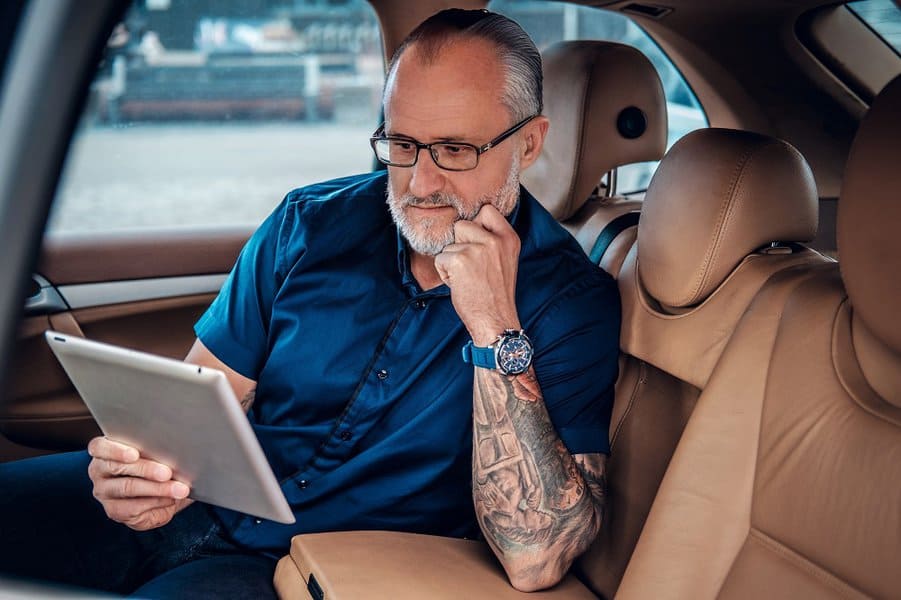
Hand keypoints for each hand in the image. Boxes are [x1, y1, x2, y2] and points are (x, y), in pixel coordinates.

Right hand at [87, 436, 191, 530]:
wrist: (161, 494)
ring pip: (128, 488)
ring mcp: (104, 492)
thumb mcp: (155, 453)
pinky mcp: (114, 511)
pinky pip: (134, 507)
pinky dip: (157, 502)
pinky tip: (171, 499)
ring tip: (179, 489)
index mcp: (104, 450)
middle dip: (146, 469)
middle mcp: (99, 471)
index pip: (99, 447)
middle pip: (117, 468)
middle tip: (167, 472)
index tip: (135, 454)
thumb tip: (175, 448)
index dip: (116, 450)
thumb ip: (156, 448)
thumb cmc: (157, 466)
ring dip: (157, 488)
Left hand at [435, 204, 520, 344]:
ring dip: (451, 261)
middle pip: (462, 225)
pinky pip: (440, 259)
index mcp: (509, 238)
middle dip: (460, 245)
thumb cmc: (495, 295)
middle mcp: (495, 240)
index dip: (476, 224)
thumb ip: (492, 240)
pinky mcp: (460, 260)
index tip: (477, 242)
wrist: (496, 321)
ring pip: (449, 244)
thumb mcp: (505, 260)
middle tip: (472, 268)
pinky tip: (460, 285)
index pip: (487, 210)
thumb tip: (467, 224)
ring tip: (467, 278)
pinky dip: (444, 274)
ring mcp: (478, 249)